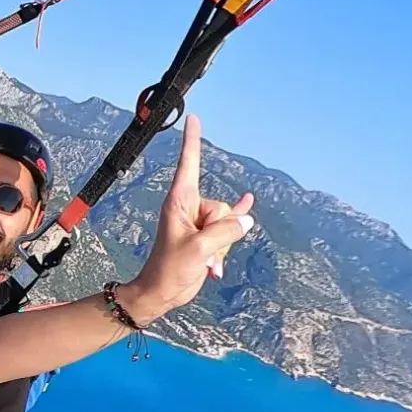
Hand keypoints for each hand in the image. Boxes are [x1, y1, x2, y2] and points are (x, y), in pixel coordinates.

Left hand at [119, 114, 256, 323]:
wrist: (162, 292)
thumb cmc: (169, 270)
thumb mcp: (198, 250)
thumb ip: (225, 232)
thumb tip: (246, 220)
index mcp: (179, 202)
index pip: (189, 164)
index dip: (192, 141)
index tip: (193, 118)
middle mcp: (189, 207)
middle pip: (221, 206)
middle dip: (219, 231)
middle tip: (198, 250)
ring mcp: (200, 221)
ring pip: (229, 222)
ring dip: (222, 245)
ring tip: (203, 260)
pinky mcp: (209, 234)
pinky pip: (231, 222)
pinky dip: (238, 219)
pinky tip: (248, 201)